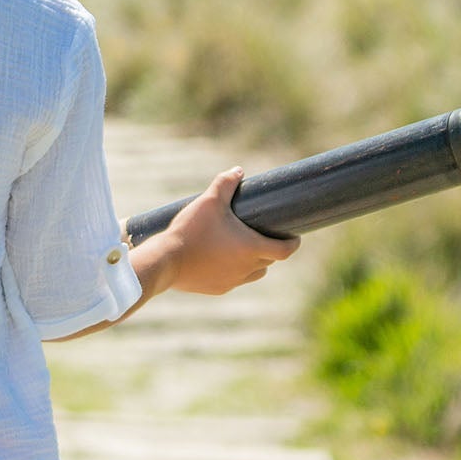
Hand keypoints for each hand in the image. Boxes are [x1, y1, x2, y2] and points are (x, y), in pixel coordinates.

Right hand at [160, 167, 298, 295]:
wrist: (165, 261)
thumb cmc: (191, 230)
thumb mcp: (209, 200)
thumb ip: (226, 183)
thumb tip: (238, 171)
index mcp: (252, 248)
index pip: (285, 250)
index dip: (293, 243)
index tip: (294, 237)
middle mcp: (246, 268)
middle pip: (270, 261)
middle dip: (272, 249)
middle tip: (266, 235)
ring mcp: (232, 281)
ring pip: (254, 273)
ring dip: (255, 262)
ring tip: (245, 248)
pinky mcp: (218, 288)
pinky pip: (234, 280)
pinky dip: (235, 271)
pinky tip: (223, 260)